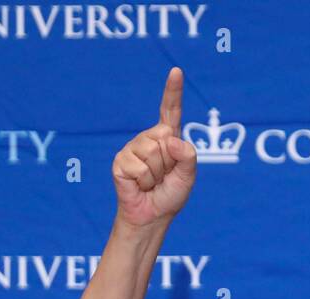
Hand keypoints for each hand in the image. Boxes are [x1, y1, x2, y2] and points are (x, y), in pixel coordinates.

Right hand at [111, 66, 196, 230]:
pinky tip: (140, 186)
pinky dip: (144, 181)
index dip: (172, 91)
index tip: (176, 71)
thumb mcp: (188, 175)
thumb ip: (188, 156)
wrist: (152, 215)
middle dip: (168, 162)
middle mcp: (149, 138)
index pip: (170, 110)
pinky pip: (139, 167)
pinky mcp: (120, 161)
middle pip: (164, 137)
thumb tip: (170, 140)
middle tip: (163, 176)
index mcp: (167, 138)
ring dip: (156, 174)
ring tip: (152, 182)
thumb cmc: (170, 194)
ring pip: (152, 152)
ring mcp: (132, 148)